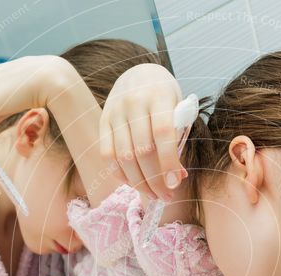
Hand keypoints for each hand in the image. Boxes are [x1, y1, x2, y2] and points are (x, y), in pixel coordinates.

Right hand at [99, 63, 187, 200]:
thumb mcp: (178, 109)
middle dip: (155, 180)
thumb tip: (176, 178)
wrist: (139, 74)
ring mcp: (115, 111)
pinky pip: (108, 155)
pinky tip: (135, 183)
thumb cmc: (165, 97)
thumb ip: (177, 139)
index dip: (168, 162)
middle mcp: (134, 102)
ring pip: (123, 156)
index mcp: (158, 96)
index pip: (162, 133)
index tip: (174, 185)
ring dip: (139, 183)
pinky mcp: (102, 121)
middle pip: (142, 150)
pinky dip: (121, 174)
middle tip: (166, 196)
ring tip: (153, 195)